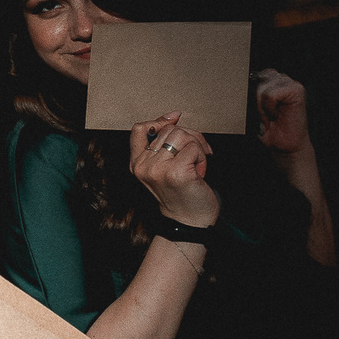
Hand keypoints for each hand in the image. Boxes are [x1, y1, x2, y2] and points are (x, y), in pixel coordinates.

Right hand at [128, 113, 220, 228]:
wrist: (190, 221)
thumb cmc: (181, 193)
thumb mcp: (162, 168)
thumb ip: (162, 146)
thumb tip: (173, 117)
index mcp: (137, 164)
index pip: (139, 129)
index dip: (159, 120)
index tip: (175, 118)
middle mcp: (143, 166)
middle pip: (169, 130)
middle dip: (189, 138)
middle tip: (196, 155)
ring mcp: (158, 169)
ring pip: (182, 135)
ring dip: (196, 147)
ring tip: (196, 164)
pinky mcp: (175, 173)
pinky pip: (194, 148)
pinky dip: (202, 156)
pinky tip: (200, 172)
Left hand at [253, 69, 312, 155]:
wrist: (286, 146)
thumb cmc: (271, 131)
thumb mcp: (254, 111)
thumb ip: (250, 96)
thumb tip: (242, 87)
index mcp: (272, 82)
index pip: (253, 77)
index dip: (250, 96)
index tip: (258, 113)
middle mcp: (281, 80)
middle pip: (256, 81)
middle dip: (255, 103)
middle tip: (264, 117)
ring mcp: (290, 83)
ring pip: (262, 88)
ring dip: (262, 107)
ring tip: (270, 117)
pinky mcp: (296, 90)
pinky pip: (270, 95)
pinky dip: (269, 108)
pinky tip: (276, 115)